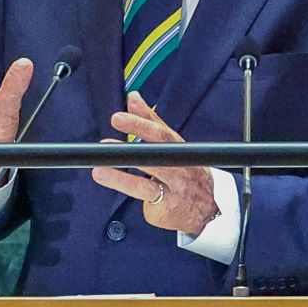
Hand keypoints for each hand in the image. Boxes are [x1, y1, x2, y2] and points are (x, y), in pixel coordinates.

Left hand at [89, 92, 218, 234]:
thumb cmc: (187, 172)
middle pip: (154, 157)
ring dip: (120, 178)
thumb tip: (133, 97)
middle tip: (105, 144)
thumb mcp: (172, 144)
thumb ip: (151, 121)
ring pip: (145, 185)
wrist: (207, 208)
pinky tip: (113, 184)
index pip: (160, 134)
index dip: (140, 125)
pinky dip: (132, 194)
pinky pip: (144, 202)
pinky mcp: (165, 209)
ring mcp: (174, 191)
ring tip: (100, 171)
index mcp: (179, 149)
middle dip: (129, 150)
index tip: (119, 119)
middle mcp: (179, 169)